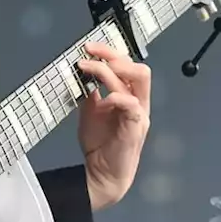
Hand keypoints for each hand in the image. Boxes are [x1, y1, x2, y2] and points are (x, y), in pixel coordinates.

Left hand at [75, 42, 151, 210]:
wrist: (102, 174)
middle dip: (114, 55)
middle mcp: (138, 102)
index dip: (109, 53)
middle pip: (138, 68)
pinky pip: (132, 106)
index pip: (127, 66)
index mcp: (129, 96)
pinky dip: (117, 97)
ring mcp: (139, 114)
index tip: (88, 48)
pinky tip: (103, 97)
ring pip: (138, 79)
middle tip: (90, 53)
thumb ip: (90, 94)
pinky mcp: (135, 128)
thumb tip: (81, 73)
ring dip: (112, 70)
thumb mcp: (90, 112)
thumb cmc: (100, 144)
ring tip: (91, 69)